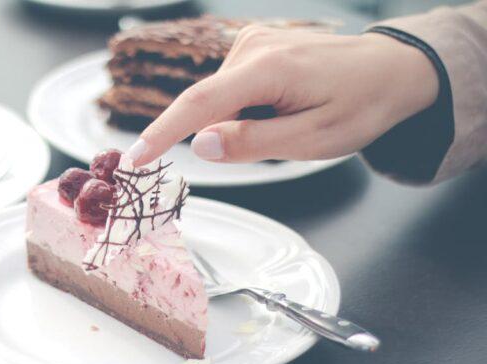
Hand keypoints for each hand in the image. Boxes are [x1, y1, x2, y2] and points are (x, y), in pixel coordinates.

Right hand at [126, 26, 439, 165]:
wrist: (390, 69)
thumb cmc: (360, 105)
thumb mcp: (313, 139)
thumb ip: (254, 143)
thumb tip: (200, 145)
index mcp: (268, 69)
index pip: (199, 104)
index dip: (161, 133)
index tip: (134, 159)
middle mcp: (252, 47)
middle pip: (209, 106)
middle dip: (229, 134)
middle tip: (283, 137)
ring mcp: (251, 43)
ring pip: (220, 101)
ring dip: (243, 122)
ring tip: (292, 118)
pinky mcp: (253, 47)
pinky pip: (231, 90)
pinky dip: (247, 108)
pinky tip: (284, 105)